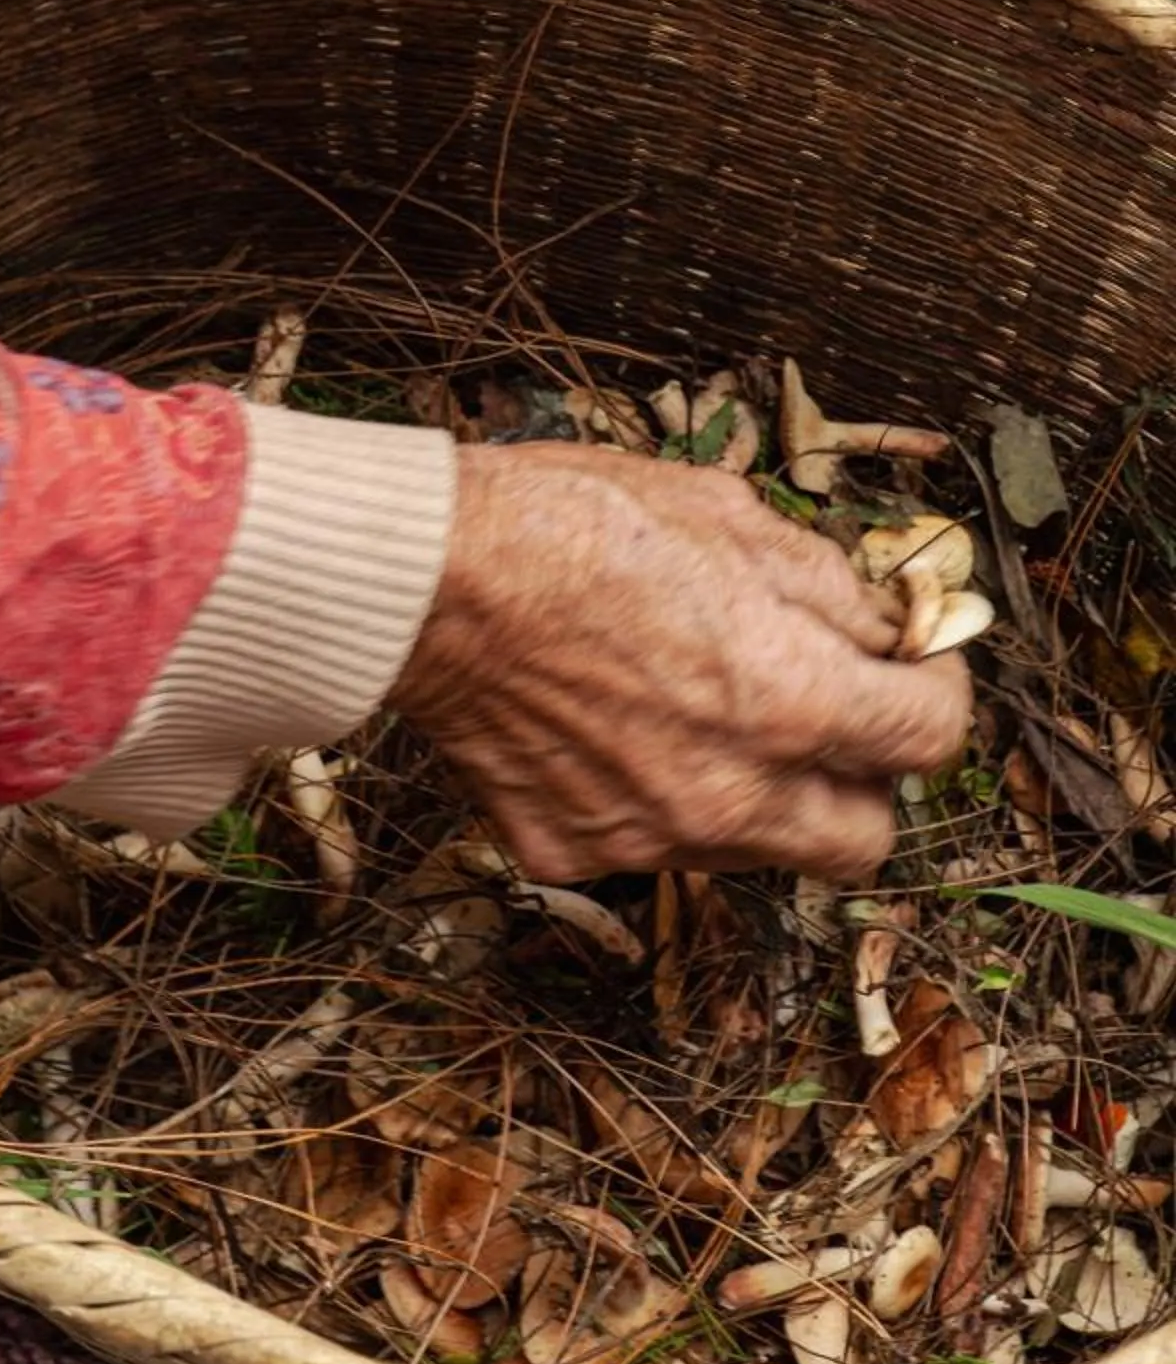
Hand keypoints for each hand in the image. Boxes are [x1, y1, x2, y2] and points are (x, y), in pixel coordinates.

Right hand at [392, 445, 972, 884]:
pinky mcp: (572, 851)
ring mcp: (650, 836)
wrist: (426, 577)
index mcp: (792, 699)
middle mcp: (734, 794)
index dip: (936, 685)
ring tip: (706, 712)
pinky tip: (613, 729)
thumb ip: (829, 586)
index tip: (912, 660)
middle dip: (865, 779)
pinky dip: (650, 801)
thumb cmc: (570, 523)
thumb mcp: (727, 512)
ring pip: (760, 851)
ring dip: (764, 795)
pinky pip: (647, 849)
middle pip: (866, 839)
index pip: (932, 737)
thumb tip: (887, 624)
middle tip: (830, 714)